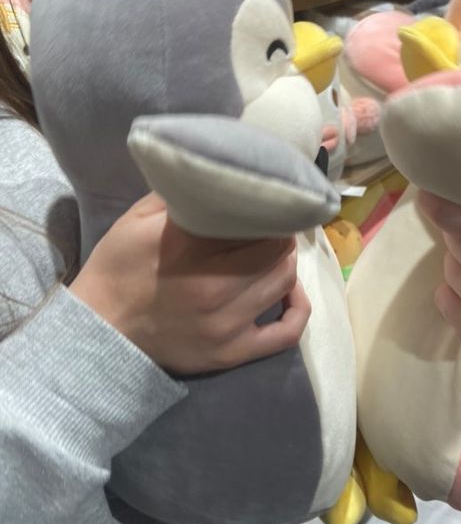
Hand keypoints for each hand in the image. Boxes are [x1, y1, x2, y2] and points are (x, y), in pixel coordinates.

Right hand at [70, 193, 309, 373]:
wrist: (99, 330)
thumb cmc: (119, 268)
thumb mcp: (138, 218)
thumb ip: (180, 193)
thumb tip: (220, 170)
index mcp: (188, 247)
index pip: (254, 219)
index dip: (266, 207)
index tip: (265, 202)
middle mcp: (213, 286)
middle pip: (276, 248)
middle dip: (279, 233)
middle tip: (271, 228)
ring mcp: (226, 323)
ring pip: (284, 281)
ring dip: (285, 262)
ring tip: (274, 253)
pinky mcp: (232, 352)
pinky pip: (286, 333)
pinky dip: (298, 308)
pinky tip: (291, 292)